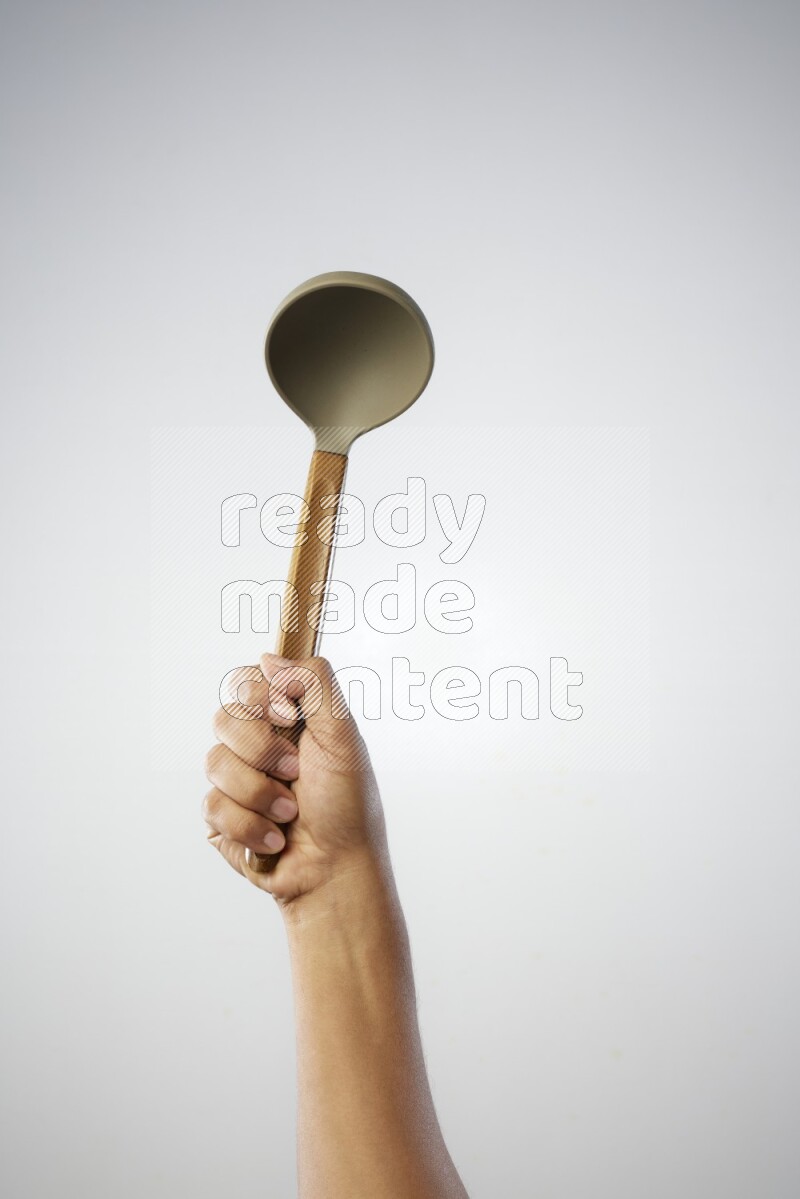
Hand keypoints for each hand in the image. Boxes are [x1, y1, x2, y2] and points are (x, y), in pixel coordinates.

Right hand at [203, 654, 387, 905]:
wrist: (335, 868)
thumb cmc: (347, 805)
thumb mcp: (343, 734)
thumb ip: (313, 683)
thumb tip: (270, 658)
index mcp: (285, 719)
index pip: (246, 682)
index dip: (259, 697)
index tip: (286, 716)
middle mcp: (257, 745)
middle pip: (225, 717)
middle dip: (263, 751)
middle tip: (295, 774)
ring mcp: (236, 780)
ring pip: (214, 762)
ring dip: (259, 793)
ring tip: (289, 814)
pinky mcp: (221, 817)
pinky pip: (212, 805)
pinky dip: (249, 825)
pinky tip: (274, 839)